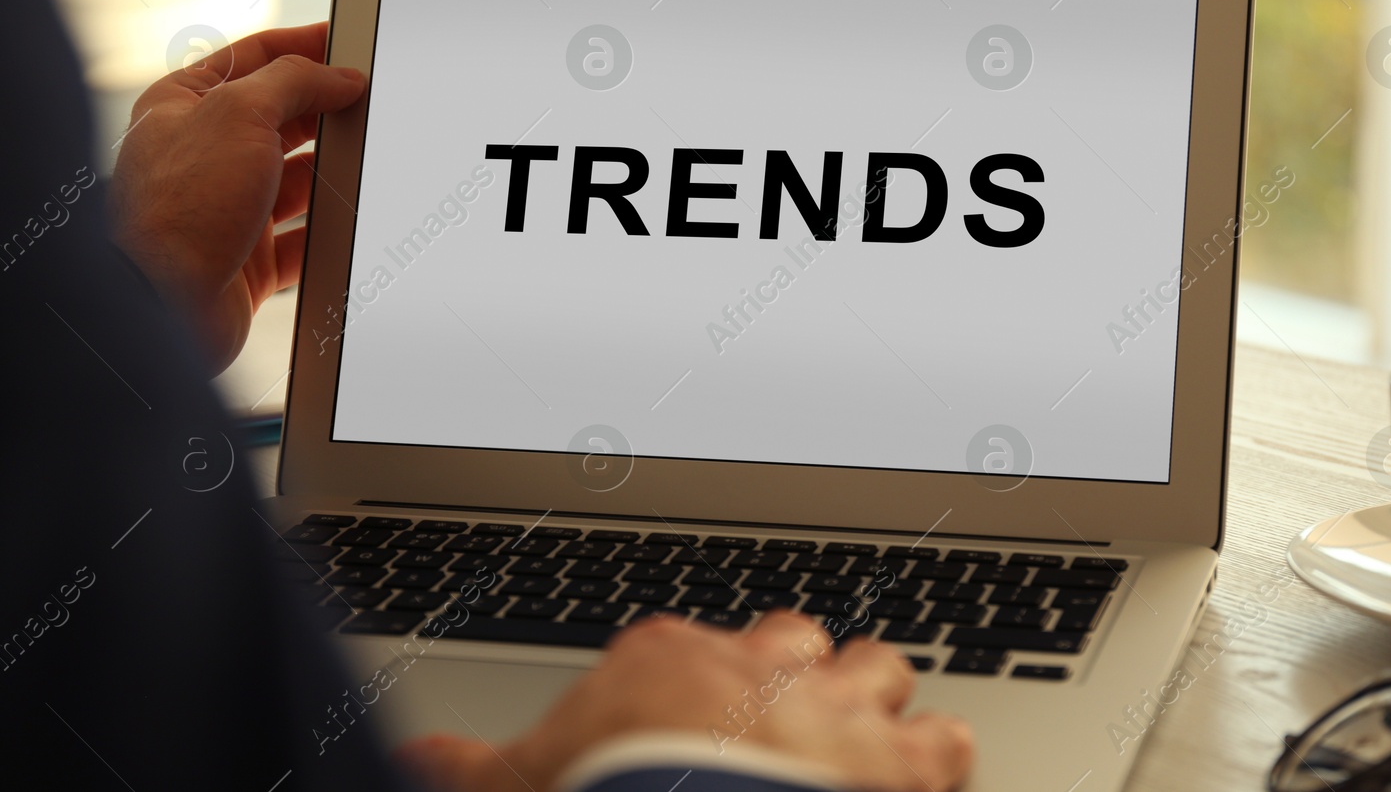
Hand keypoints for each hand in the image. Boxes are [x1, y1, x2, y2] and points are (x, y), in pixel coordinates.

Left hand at [111, 22, 366, 372]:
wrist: (163, 305)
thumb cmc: (177, 208)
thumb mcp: (239, 113)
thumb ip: (294, 82)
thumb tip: (338, 75)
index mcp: (183, 104)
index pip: (254, 58)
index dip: (304, 45)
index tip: (348, 43)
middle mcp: (203, 153)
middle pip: (283, 118)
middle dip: (325, 112)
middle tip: (368, 103)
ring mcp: (227, 207)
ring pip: (298, 179)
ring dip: (331, 173)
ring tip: (364, 164)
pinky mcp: (250, 258)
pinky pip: (304, 237)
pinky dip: (329, 231)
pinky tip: (350, 221)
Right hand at [395, 612, 973, 791]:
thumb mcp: (516, 784)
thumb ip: (469, 768)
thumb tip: (415, 760)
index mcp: (672, 665)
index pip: (697, 645)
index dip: (706, 676)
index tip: (697, 703)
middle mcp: (761, 671)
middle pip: (798, 644)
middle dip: (801, 674)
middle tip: (792, 709)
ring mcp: (835, 713)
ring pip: (880, 671)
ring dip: (877, 702)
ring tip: (871, 733)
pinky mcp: (898, 769)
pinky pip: (945, 742)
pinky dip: (938, 758)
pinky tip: (927, 773)